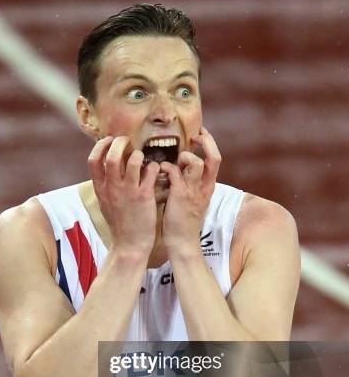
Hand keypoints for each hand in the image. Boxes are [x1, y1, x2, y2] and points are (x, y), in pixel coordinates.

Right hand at [88, 136, 159, 256]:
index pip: (93, 160)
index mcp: (100, 189)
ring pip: (132, 160)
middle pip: (111, 155)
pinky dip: (154, 167)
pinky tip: (155, 171)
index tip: (109, 140)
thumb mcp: (105, 203)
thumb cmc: (119, 224)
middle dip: (120, 143)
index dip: (100, 146)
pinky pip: (150, 171)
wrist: (129, 244)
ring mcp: (128, 191)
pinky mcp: (144, 196)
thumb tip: (106, 169)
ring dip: (139, 154)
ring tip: (142, 158)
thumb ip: (105, 186)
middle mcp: (112, 188)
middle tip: (127, 141)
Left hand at [161, 126, 220, 254]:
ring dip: (184, 157)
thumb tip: (180, 167)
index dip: (210, 143)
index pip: (216, 159)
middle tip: (194, 137)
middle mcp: (204, 187)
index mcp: (208, 186)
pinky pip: (175, 173)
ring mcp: (193, 191)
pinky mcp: (180, 196)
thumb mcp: (193, 199)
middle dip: (206, 142)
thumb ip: (190, 183)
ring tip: (174, 163)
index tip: (200, 134)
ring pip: (196, 162)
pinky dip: (167, 168)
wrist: (182, 242)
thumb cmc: (183, 222)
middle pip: (214, 157)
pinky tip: (160, 172)